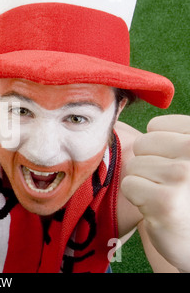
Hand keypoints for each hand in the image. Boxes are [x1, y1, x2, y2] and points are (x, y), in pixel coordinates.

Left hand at [121, 115, 189, 271]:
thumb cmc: (185, 192)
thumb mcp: (184, 155)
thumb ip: (169, 134)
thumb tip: (132, 106)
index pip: (155, 126)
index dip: (157, 148)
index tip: (175, 164)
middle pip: (142, 144)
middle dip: (147, 164)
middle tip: (167, 184)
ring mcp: (182, 175)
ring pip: (133, 165)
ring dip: (143, 182)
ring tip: (164, 195)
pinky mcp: (165, 200)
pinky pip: (129, 185)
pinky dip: (137, 197)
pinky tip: (157, 207)